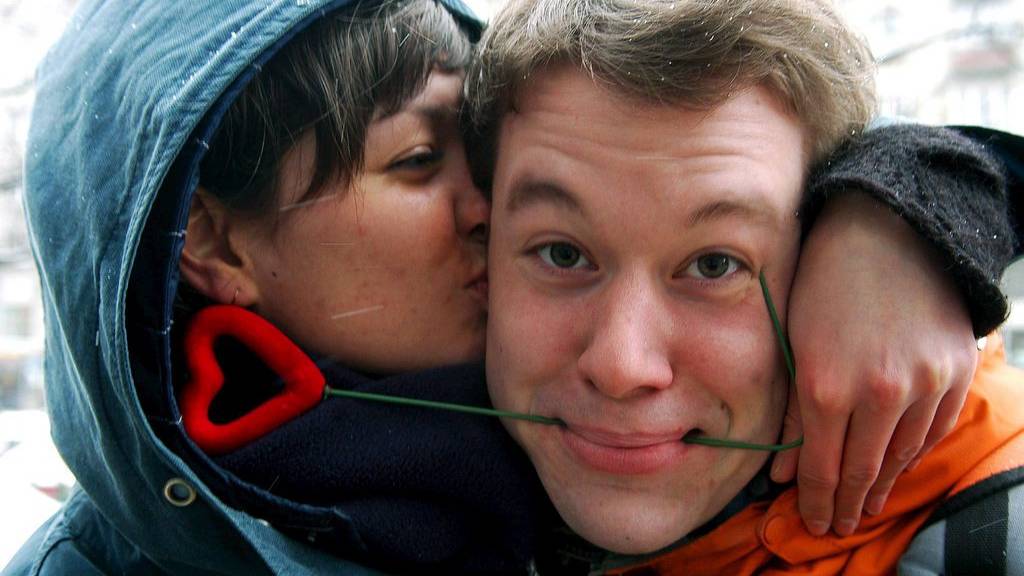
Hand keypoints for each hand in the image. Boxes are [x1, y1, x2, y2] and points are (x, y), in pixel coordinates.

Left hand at [772, 192, 977, 536]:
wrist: (889, 230)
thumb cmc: (823, 281)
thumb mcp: (791, 343)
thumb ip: (789, 411)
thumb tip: (780, 473)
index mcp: (826, 386)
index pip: (821, 468)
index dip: (816, 501)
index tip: (812, 520)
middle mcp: (880, 393)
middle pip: (862, 470)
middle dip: (846, 503)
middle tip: (837, 524)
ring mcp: (924, 384)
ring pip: (902, 455)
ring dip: (881, 485)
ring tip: (864, 503)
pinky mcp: (956, 371)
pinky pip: (934, 430)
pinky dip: (913, 454)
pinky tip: (896, 465)